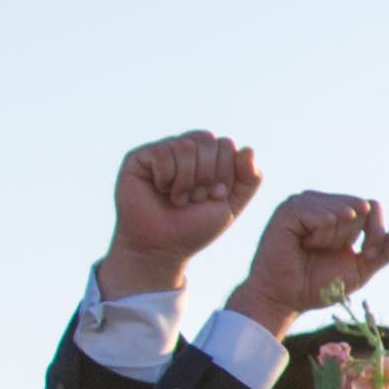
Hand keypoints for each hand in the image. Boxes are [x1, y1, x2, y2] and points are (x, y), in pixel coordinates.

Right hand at [103, 131, 257, 298]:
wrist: (162, 247)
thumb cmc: (195, 227)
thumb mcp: (231, 204)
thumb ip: (249, 178)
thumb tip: (248, 148)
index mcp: (208, 157)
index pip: (225, 145)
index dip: (225, 174)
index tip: (215, 197)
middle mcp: (186, 149)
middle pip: (208, 141)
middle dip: (206, 177)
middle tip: (195, 199)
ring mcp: (163, 151)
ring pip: (185, 146)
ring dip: (186, 180)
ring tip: (178, 198)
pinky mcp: (140, 157)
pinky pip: (161, 153)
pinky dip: (166, 177)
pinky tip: (160, 190)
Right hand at [226, 190, 388, 330]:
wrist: (288, 298)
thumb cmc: (320, 284)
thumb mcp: (362, 267)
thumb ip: (386, 249)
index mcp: (340, 212)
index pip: (373, 206)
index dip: (375, 233)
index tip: (364, 256)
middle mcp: (323, 202)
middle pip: (359, 207)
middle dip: (353, 237)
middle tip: (330, 253)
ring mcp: (305, 202)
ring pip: (342, 209)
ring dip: (334, 238)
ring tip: (313, 248)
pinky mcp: (289, 209)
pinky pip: (320, 214)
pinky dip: (320, 234)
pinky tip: (303, 244)